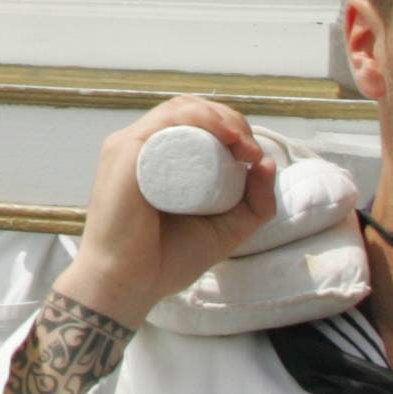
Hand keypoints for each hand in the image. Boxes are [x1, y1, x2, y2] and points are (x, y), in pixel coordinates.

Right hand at [63, 96, 281, 331]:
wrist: (129, 284)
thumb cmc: (166, 259)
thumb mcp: (226, 228)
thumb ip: (254, 204)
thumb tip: (268, 162)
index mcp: (158, 158)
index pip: (196, 122)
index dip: (231, 128)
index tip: (253, 156)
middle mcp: (141, 146)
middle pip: (190, 109)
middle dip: (229, 119)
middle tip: (249, 150)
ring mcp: (129, 146)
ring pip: (179, 109)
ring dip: (218, 116)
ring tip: (240, 143)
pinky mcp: (124, 152)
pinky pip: (164, 120)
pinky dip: (198, 118)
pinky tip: (221, 133)